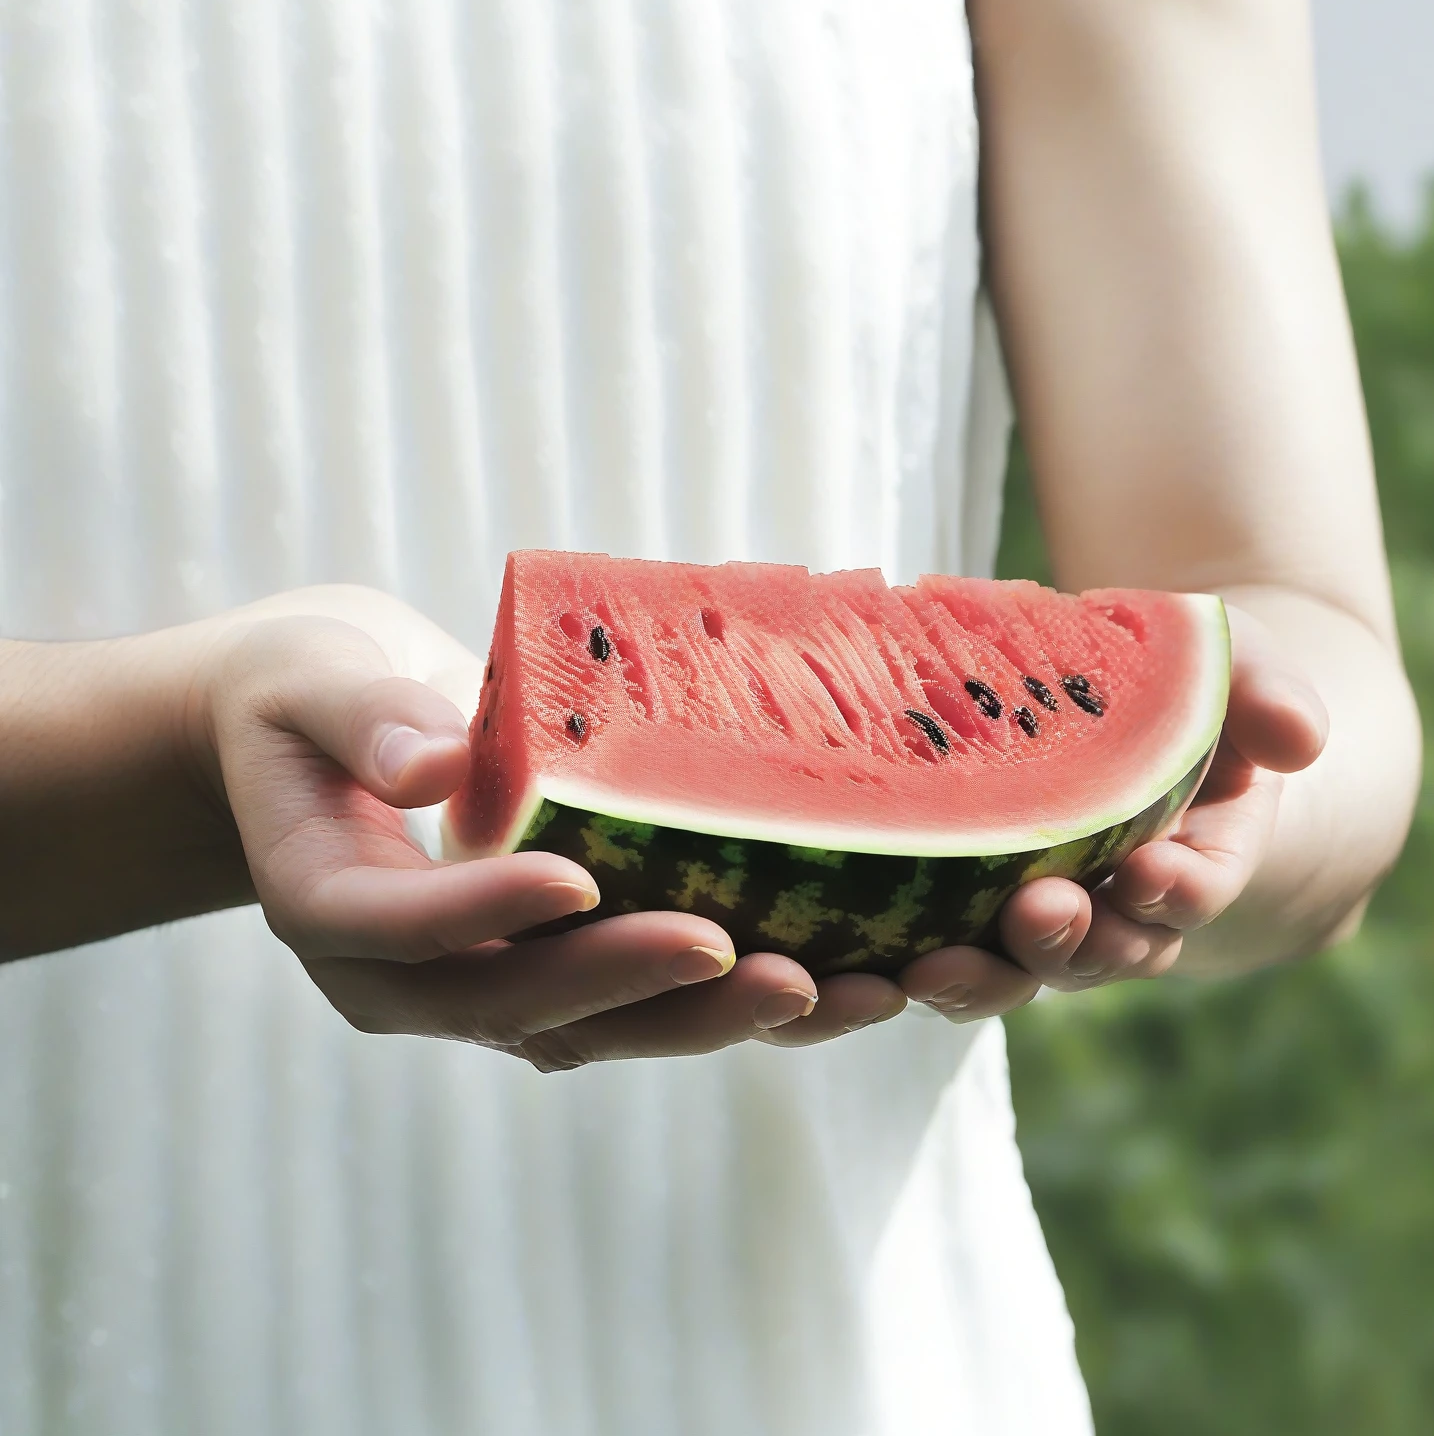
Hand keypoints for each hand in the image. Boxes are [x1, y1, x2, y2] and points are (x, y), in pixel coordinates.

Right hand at [191, 587, 902, 1069]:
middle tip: (771, 968)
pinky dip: (732, 1000)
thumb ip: (361, 718)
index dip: (488, 911)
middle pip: (524, 1007)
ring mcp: (483, 989)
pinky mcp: (551, 974)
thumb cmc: (308, 697)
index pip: (409, 926)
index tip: (577, 881)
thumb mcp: (309, 682)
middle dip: (645, 985)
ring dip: (723, 1021)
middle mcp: (408, 978)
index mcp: (331, 908)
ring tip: (847, 993)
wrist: (319, 742)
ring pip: (602, 1029)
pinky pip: (641, 1004)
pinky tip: (841, 980)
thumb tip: (432, 767)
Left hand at [898, 605, 1329, 1019]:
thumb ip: (1266, 690)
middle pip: (1105, 952)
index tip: (1152, 873)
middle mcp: (1120, 906)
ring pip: (1019, 970)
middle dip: (1075, 943)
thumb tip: (1303, 736)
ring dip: (983, 976)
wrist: (1099, 693)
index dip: (1182, 892)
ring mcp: (1043, 914)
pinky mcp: (966, 906)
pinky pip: (942, 947)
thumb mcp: (1226, 661)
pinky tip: (866, 953)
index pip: (1197, 889)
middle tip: (1040, 914)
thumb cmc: (1169, 673)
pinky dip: (906, 960)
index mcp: (1194, 853)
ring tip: (935, 963)